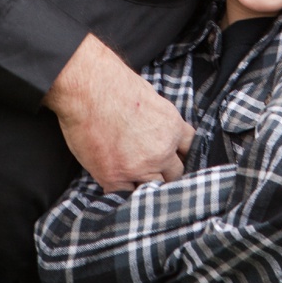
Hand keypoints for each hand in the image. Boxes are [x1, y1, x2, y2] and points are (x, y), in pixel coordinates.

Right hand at [43, 34, 193, 191]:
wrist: (89, 88)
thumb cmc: (116, 85)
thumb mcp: (153, 98)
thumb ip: (161, 120)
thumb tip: (159, 129)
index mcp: (173, 127)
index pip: (192, 149)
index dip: (184, 156)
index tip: (178, 160)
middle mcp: (162, 150)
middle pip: (176, 173)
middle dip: (168, 175)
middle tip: (159, 177)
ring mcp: (139, 166)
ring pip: (155, 189)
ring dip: (149, 189)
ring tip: (143, 191)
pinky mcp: (114, 176)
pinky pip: (125, 197)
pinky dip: (123, 197)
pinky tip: (121, 197)